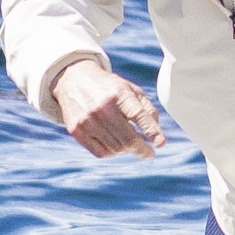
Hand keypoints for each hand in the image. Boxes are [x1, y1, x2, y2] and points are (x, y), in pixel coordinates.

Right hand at [45, 59, 164, 160]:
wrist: (73, 80)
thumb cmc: (109, 88)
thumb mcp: (130, 89)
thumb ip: (147, 108)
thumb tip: (157, 132)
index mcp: (119, 93)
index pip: (139, 115)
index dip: (152, 131)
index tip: (161, 143)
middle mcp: (102, 107)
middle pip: (128, 139)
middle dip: (142, 150)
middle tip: (149, 153)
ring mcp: (87, 120)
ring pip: (115, 148)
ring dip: (127, 150)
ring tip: (130, 144)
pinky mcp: (77, 130)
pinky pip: (101, 153)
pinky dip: (112, 152)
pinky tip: (115, 145)